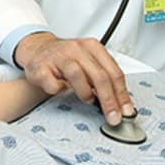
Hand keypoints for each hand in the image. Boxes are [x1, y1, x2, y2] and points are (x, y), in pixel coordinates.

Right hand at [15, 33, 134, 125]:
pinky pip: (53, 84)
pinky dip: (59, 91)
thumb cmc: (66, 59)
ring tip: (87, 100)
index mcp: (93, 47)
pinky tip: (61, 90)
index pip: (114, 72)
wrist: (38, 49)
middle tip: (113, 117)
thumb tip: (120, 103)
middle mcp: (77, 49)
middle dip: (109, 100)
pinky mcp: (41, 67)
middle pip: (99, 76)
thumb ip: (104, 78)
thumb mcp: (88, 62)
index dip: (122, 94)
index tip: (126, 111)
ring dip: (85, 93)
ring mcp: (58, 57)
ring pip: (77, 74)